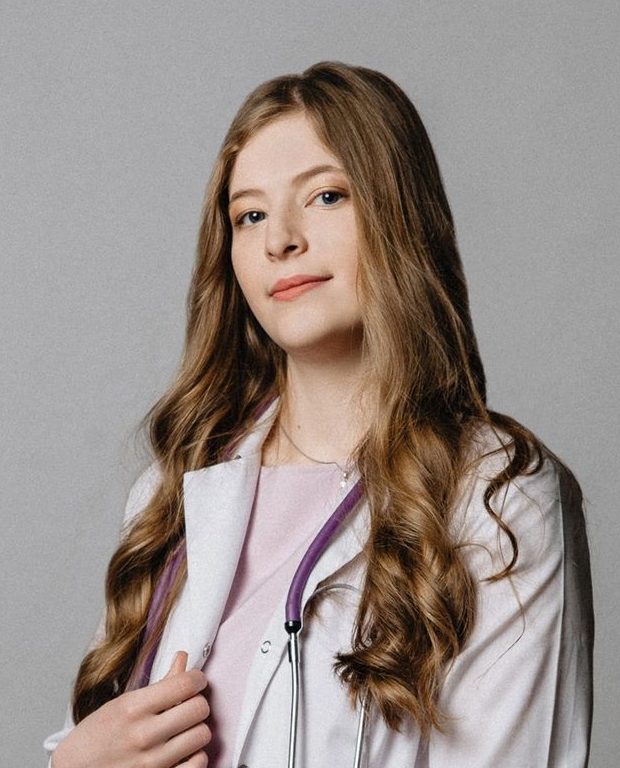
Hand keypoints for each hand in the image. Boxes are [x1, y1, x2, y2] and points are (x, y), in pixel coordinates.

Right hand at [52, 651, 210, 767]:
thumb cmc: (97, 737)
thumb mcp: (122, 703)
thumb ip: (159, 683)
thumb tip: (182, 658)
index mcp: (133, 708)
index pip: (185, 684)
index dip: (197, 679)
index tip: (196, 680)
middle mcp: (143, 735)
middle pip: (198, 709)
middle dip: (198, 702)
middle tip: (190, 704)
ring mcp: (151, 763)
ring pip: (202, 736)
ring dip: (197, 729)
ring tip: (185, 728)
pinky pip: (197, 764)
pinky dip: (196, 755)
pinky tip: (185, 750)